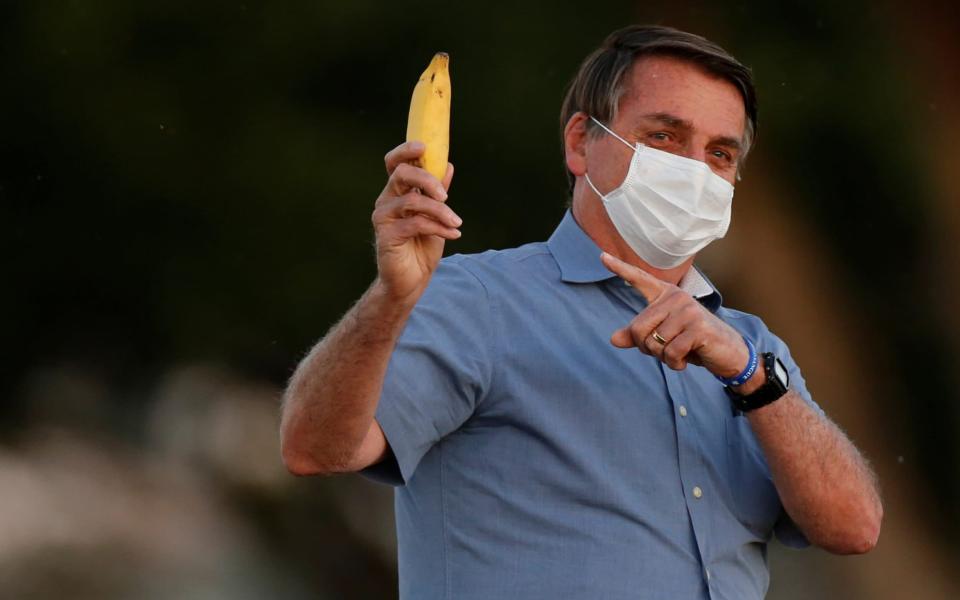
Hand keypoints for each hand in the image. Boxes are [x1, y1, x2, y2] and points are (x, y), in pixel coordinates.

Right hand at [372, 141, 459, 303]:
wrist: (413, 280)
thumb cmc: (422, 247)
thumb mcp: (436, 216)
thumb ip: (438, 192)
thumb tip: (447, 165)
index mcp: (397, 192)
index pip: (394, 163)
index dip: (406, 150)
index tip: (424, 146)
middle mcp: (386, 201)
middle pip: (401, 174)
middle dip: (427, 179)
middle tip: (446, 195)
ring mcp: (384, 218)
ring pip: (412, 200)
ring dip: (439, 210)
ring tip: (456, 222)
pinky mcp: (386, 235)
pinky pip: (416, 223)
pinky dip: (439, 227)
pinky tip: (453, 234)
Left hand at [600, 252, 748, 378]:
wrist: (727, 352)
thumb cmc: (692, 341)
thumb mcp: (663, 337)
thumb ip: (639, 336)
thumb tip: (613, 339)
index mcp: (666, 295)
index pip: (640, 279)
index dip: (620, 268)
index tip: (601, 256)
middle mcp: (676, 297)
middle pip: (638, 328)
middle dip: (647, 348)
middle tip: (666, 350)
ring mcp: (688, 311)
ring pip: (654, 343)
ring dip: (663, 357)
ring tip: (680, 352)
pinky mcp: (698, 328)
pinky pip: (670, 352)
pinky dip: (674, 363)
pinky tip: (686, 360)